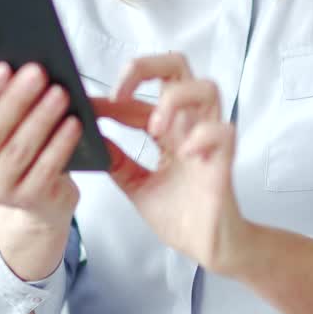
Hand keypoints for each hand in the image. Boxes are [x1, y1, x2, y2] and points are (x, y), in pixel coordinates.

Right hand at [0, 52, 82, 229]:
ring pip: (19, 149)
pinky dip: (60, 144)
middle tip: (38, 73)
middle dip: (17, 99)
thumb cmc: (15, 148)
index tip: (3, 68)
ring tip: (59, 94)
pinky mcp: (28, 200)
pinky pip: (46, 168)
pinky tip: (73, 123)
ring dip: (41, 118)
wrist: (39, 198)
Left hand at [92, 52, 246, 272]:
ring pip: (206, 88)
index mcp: (169, 129)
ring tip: (155, 128)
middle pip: (177, 66)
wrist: (207, 247)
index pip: (142, 93)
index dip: (114, 94)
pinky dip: (203, 135)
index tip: (88, 107)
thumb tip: (90, 138)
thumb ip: (118, 161)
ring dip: (175, 99)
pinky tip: (186, 154)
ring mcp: (209, 140)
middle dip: (146, 68)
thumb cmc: (180, 215)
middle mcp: (190, 126)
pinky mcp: (224, 161)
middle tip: (121, 95)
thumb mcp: (136, 185)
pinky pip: (224, 131)